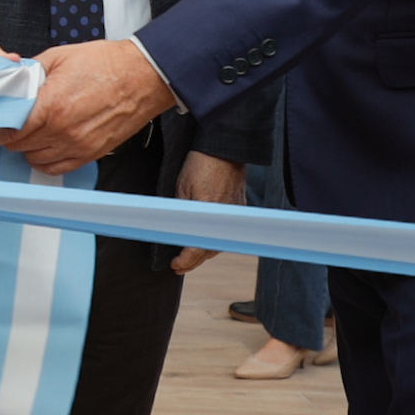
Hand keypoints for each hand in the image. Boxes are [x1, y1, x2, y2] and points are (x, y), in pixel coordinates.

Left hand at [0, 38, 173, 176]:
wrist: (144, 76)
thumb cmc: (106, 63)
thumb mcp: (58, 59)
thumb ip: (29, 76)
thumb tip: (10, 86)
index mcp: (51, 106)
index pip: (6, 128)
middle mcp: (63, 131)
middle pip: (17, 144)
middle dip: (8, 131)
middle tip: (12, 115)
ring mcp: (78, 146)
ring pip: (33, 157)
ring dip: (25, 144)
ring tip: (36, 122)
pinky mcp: (90, 154)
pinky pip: (54, 166)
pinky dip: (43, 156)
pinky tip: (46, 139)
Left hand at [169, 152, 244, 273]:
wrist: (224, 148)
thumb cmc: (201, 164)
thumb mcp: (182, 189)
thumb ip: (181, 213)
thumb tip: (175, 232)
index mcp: (208, 215)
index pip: (197, 249)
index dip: (185, 261)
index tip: (175, 266)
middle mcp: (225, 219)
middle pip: (210, 250)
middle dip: (194, 260)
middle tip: (180, 266)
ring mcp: (234, 214)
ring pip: (220, 242)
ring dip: (205, 251)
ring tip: (190, 256)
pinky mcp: (240, 208)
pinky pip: (226, 231)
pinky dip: (215, 238)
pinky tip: (206, 239)